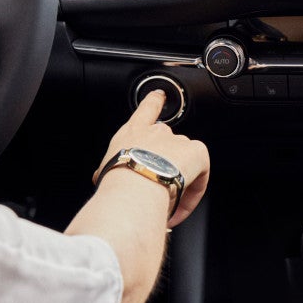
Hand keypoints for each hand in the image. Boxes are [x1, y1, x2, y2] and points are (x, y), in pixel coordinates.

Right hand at [95, 89, 210, 226]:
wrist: (133, 185)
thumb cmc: (116, 180)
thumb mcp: (104, 171)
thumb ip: (109, 170)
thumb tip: (102, 178)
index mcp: (134, 132)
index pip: (147, 108)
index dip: (155, 100)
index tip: (160, 95)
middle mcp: (158, 132)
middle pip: (169, 144)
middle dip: (165, 167)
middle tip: (155, 190)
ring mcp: (179, 141)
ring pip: (184, 162)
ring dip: (177, 182)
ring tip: (165, 205)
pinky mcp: (197, 153)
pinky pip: (200, 175)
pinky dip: (193, 193)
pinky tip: (180, 207)